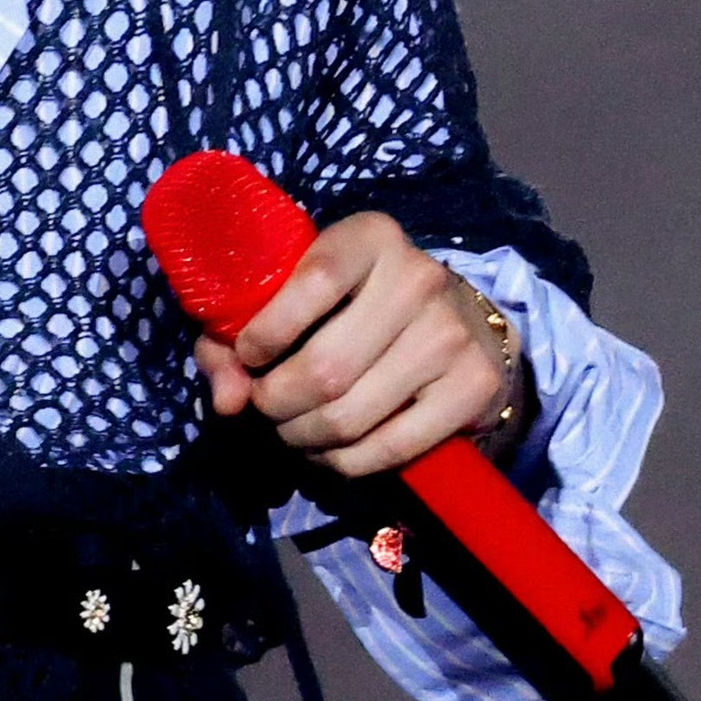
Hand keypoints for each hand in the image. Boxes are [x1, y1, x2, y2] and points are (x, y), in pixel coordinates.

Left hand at [193, 212, 517, 480]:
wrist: (461, 324)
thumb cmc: (354, 305)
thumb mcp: (294, 296)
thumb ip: (236, 338)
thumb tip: (227, 402)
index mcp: (371, 237)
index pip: (313, 281)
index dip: (266, 331)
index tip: (248, 356)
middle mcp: (418, 279)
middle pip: (325, 368)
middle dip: (275, 402)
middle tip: (266, 405)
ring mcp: (450, 336)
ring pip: (349, 416)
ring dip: (302, 437)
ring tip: (292, 429)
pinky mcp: (473, 388)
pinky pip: (389, 448)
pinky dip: (344, 462)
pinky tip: (331, 449)